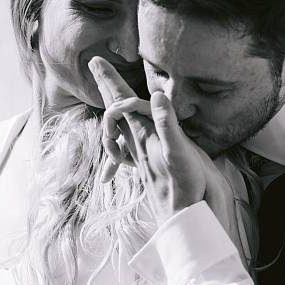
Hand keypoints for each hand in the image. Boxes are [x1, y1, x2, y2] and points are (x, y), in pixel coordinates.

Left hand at [90, 57, 217, 225]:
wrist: (186, 223)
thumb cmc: (187, 190)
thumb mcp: (180, 155)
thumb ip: (168, 125)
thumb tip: (157, 95)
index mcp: (145, 135)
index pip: (123, 102)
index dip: (111, 81)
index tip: (96, 61)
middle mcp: (140, 143)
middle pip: (119, 110)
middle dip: (109, 86)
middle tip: (97, 65)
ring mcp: (144, 156)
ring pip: (124, 126)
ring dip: (117, 106)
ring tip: (111, 90)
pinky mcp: (151, 167)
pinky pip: (132, 146)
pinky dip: (129, 134)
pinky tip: (129, 135)